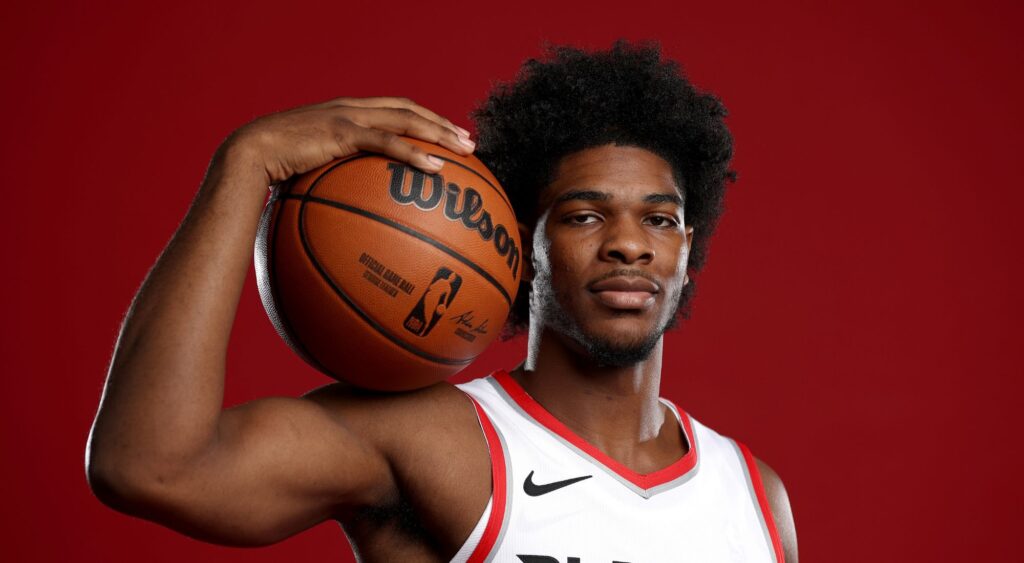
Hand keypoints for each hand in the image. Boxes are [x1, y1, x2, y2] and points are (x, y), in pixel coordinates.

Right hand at [219, 96, 475, 185]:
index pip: (395, 109)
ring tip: (464, 151)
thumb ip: (332, 181)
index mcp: (346, 113)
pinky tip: (436, 168)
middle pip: (408, 109)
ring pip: (406, 119)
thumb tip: (347, 213)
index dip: (424, 119)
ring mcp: (348, 117)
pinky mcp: (342, 132)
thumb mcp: (309, 171)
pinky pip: (388, 142)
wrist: (247, 154)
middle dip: (441, 124)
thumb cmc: (273, 170)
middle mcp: (351, 109)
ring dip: (439, 133)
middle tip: (468, 141)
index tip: (448, 135)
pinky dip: (415, 153)